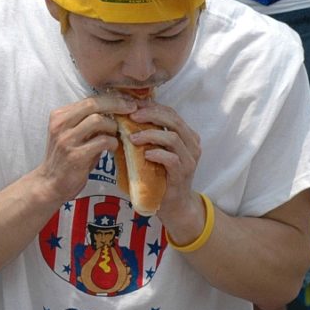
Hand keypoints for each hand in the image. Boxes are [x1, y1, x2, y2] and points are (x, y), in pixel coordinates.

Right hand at [32, 94, 137, 202]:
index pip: (88, 99)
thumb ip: (87, 122)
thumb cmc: (66, 158)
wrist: (51, 183)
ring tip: (116, 135)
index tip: (127, 101)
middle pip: (93, 104)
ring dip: (113, 127)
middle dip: (116, 104)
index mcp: (59, 116)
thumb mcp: (72, 135)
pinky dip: (112, 142)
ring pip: (97, 120)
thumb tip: (116, 110)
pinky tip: (112, 147)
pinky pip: (102, 141)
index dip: (111, 98)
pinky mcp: (75, 156)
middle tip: (132, 108)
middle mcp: (60, 125)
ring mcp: (66, 140)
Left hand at [123, 100, 202, 221]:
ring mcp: (189, 159)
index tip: (131, 104)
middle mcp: (191, 144)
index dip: (151, 106)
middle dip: (150, 114)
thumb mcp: (151, 151)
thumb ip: (143, 136)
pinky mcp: (183, 174)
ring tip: (132, 138)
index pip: (170, 112)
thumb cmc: (159, 175)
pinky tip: (145, 154)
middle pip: (173, 120)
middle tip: (131, 116)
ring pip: (173, 137)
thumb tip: (118, 120)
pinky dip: (157, 154)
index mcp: (185, 135)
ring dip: (150, 134)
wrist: (173, 204)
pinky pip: (172, 159)